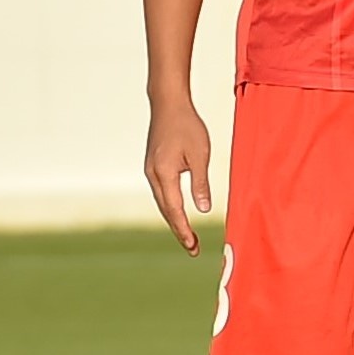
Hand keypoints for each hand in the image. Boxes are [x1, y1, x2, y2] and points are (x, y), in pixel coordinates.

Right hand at [144, 99, 212, 253]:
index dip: (184, 230)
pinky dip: (170, 207)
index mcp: (164, 174)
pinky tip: (179, 214)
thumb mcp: (200, 155)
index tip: (193, 246)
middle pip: (166, 211)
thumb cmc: (187, 126)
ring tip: (189, 237)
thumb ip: (200, 183)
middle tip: (193, 249)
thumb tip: (202, 209)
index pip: (174, 210)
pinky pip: (162, 193)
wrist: (168, 104)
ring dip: (175, 220)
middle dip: (179, 231)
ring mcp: (150, 171)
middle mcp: (153, 176)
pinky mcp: (153, 166)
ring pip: (162, 203)